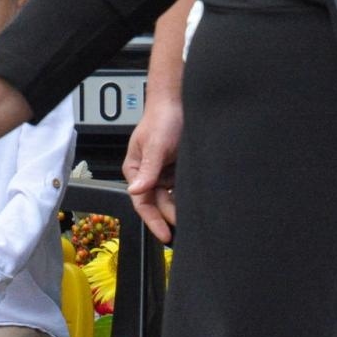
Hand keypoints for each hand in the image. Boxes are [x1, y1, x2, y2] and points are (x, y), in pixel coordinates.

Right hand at [123, 98, 181, 243]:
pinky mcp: (179, 168)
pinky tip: (200, 203)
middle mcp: (149, 174)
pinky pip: (183, 187)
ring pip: (172, 197)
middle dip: (170, 217)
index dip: (153, 221)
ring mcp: (164, 172)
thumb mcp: (155, 145)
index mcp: (136, 170)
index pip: (142, 202)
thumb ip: (147, 170)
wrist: (180, 101)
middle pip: (159, 203)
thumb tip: (136, 190)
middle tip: (186, 230)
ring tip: (195, 221)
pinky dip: (190, 196)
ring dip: (181, 208)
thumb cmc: (162, 119)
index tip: (166, 235)